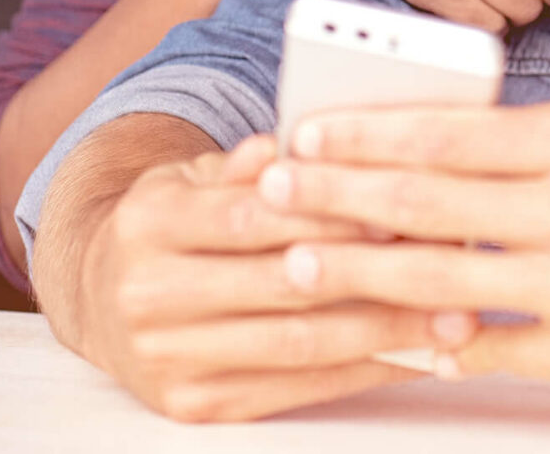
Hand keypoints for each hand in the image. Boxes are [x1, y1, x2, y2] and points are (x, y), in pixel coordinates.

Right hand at [59, 132, 468, 422]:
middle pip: (282, 286)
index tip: (405, 208)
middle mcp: (147, 294)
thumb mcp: (195, 177)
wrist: (96, 299)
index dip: (332, 214)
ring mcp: (166, 357)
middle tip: (452, 266)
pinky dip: (358, 373)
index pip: (253, 217)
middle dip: (376, 276)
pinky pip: (292, 390)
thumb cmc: (173, 226)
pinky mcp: (189, 405)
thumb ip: (251, 162)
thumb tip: (305, 145)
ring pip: (296, 345)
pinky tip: (410, 356)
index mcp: (150, 221)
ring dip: (384, 333)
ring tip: (453, 320)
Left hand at [252, 80, 549, 408]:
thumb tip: (465, 119)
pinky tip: (380, 334)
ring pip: (444, 280)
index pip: (450, 133)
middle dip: (335, 196)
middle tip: (269, 191)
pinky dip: (429, 343)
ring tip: (299, 261)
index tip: (306, 135)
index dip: (366, 135)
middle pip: (427, 203)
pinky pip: (490, 351)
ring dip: (358, 272)